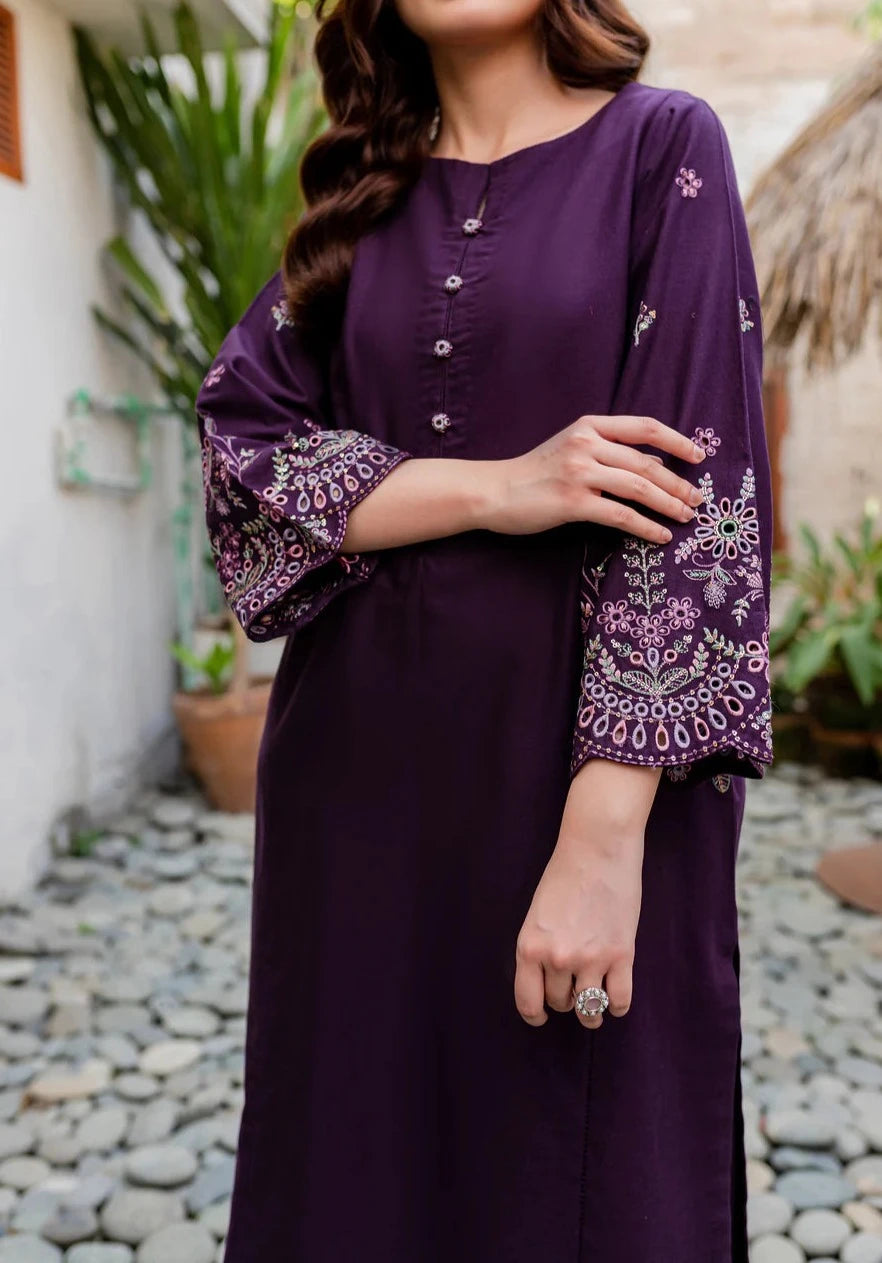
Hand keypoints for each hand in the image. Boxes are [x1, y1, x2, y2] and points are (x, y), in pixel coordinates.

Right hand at [484, 413, 705, 544]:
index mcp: (590, 426)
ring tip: (685, 518)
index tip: (699, 456)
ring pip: (639, 488)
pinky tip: (659, 537)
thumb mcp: (572, 448)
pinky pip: (620, 515)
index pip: (645, 427)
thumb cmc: (535, 472)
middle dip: (678, 483)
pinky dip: (645, 527)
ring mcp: (579, 472)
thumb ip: (607, 450)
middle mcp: (586, 444)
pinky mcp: (573, 502)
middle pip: (647, 463)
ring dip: (669, 505)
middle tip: (697, 500)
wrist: (495, 491)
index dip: (677, 441)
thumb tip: (652, 464)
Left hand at [514, 761, 660, 1028]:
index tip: (541, 1015)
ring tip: (593, 1010)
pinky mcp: (621, 956)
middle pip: (561, 1002)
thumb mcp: (537, 914)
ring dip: (590, 1012)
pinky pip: (619, 1000)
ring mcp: (591, 959)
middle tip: (571, 991)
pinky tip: (615, 1001)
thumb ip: (539, 947)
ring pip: (589, 1009)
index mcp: (530, 947)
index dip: (535, 1014)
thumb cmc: (564, 874)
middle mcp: (558, 958)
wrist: (597, 849)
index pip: (528, 1001)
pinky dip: (616, 1006)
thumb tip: (547, 977)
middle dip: (564, 1001)